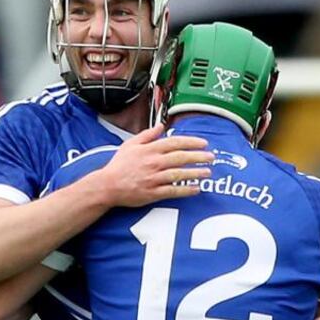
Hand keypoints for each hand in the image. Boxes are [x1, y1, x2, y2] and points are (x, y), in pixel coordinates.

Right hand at [96, 124, 213, 206]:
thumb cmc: (118, 165)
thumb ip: (147, 135)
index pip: (174, 143)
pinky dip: (185, 190)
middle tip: (212, 157)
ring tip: (207, 172)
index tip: (204, 143)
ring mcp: (153, 178)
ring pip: (179, 174)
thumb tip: (161, 126)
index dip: (191, 142)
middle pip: (180, 157)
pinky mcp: (152, 193)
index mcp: (149, 150)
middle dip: (198, 156)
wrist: (107, 185)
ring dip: (195, 173)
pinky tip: (196, 189)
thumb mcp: (130, 144)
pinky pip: (172, 191)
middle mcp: (153, 163)